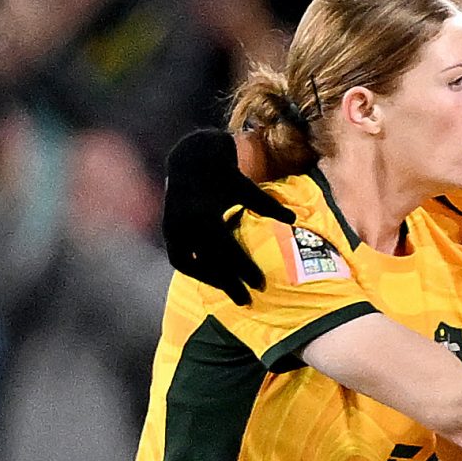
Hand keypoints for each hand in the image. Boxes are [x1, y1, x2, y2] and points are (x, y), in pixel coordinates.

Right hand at [162, 130, 290, 304]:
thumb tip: (294, 218)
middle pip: (209, 262)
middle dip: (229, 283)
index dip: (243, 269)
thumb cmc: (225, 174)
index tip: (260, 285)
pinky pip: (179, 259)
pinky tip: (213, 279)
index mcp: (205, 215)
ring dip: (210, 280)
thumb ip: (268, 205)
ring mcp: (172, 229)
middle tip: (247, 300)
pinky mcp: (167, 231)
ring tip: (231, 292)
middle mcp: (185, 225)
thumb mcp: (246, 188)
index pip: (227, 250)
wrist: (191, 159)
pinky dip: (195, 270)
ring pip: (191, 264)